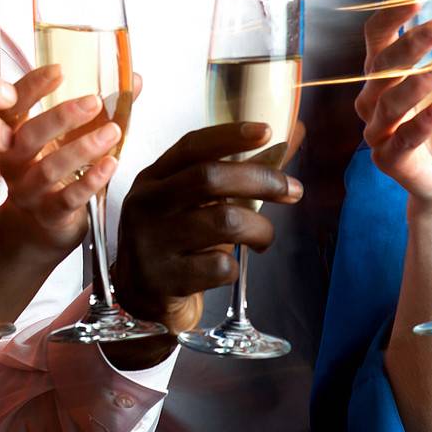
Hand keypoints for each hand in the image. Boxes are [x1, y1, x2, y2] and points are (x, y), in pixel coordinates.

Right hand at [0, 67, 130, 253]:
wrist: (39, 227)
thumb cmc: (53, 173)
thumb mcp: (68, 137)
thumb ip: (96, 109)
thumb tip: (132, 80)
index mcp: (11, 135)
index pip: (13, 106)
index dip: (31, 87)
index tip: (58, 70)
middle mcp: (14, 162)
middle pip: (27, 136)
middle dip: (61, 116)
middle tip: (94, 101)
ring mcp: (29, 191)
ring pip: (49, 169)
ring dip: (83, 148)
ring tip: (112, 131)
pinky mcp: (48, 215)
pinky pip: (68, 198)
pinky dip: (91, 181)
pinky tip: (110, 165)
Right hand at [111, 123, 303, 334]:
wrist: (139, 299)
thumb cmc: (176, 244)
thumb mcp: (191, 205)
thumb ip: (234, 176)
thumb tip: (289, 140)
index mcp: (152, 179)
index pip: (191, 146)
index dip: (230, 135)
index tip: (266, 132)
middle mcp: (146, 204)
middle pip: (209, 178)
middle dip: (261, 180)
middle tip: (292, 190)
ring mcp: (151, 242)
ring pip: (223, 221)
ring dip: (259, 229)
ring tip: (264, 238)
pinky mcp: (164, 278)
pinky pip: (219, 267)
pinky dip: (236, 267)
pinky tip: (227, 269)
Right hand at [357, 0, 431, 202]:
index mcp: (384, 74)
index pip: (377, 36)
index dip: (390, 15)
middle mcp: (373, 97)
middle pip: (382, 64)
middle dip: (409, 44)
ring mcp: (377, 128)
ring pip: (390, 101)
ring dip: (418, 81)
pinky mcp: (387, 158)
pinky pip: (402, 139)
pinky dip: (421, 124)